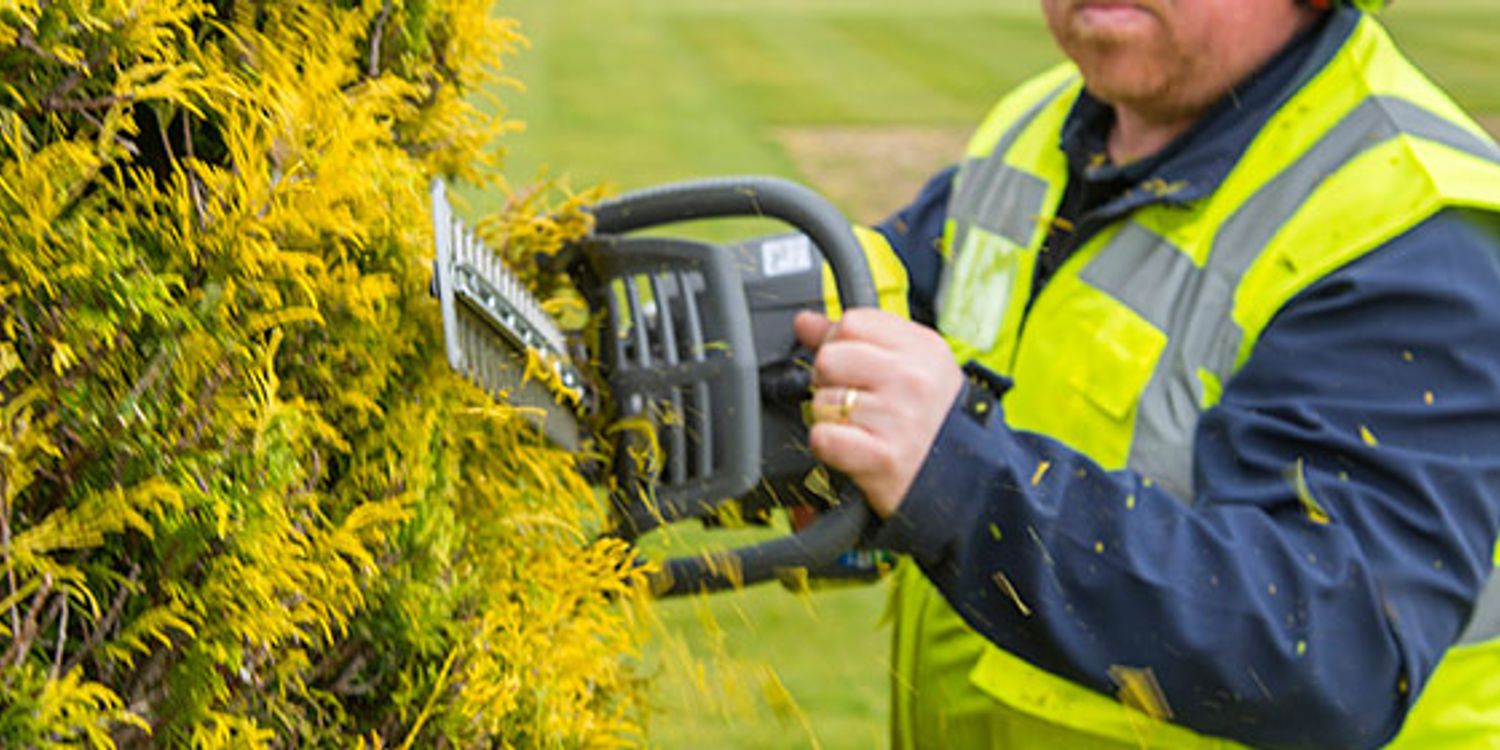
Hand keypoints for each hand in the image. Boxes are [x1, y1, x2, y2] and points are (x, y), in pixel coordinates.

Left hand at [794, 309, 963, 517]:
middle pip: (829, 358)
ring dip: (831, 418)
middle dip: (830, 381)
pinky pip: (822, 437)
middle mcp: (912, 378)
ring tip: (862, 428)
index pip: (853, 322)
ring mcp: (897, 416)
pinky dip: (828, 446)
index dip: (840, 343)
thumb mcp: (913, 367)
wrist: (962, 481)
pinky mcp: (881, 455)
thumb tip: (806, 322)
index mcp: (923, 349)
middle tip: (855, 400)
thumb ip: (859, 339)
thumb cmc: (934, 423)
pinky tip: (854, 447)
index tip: (851, 364)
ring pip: (821, 401)